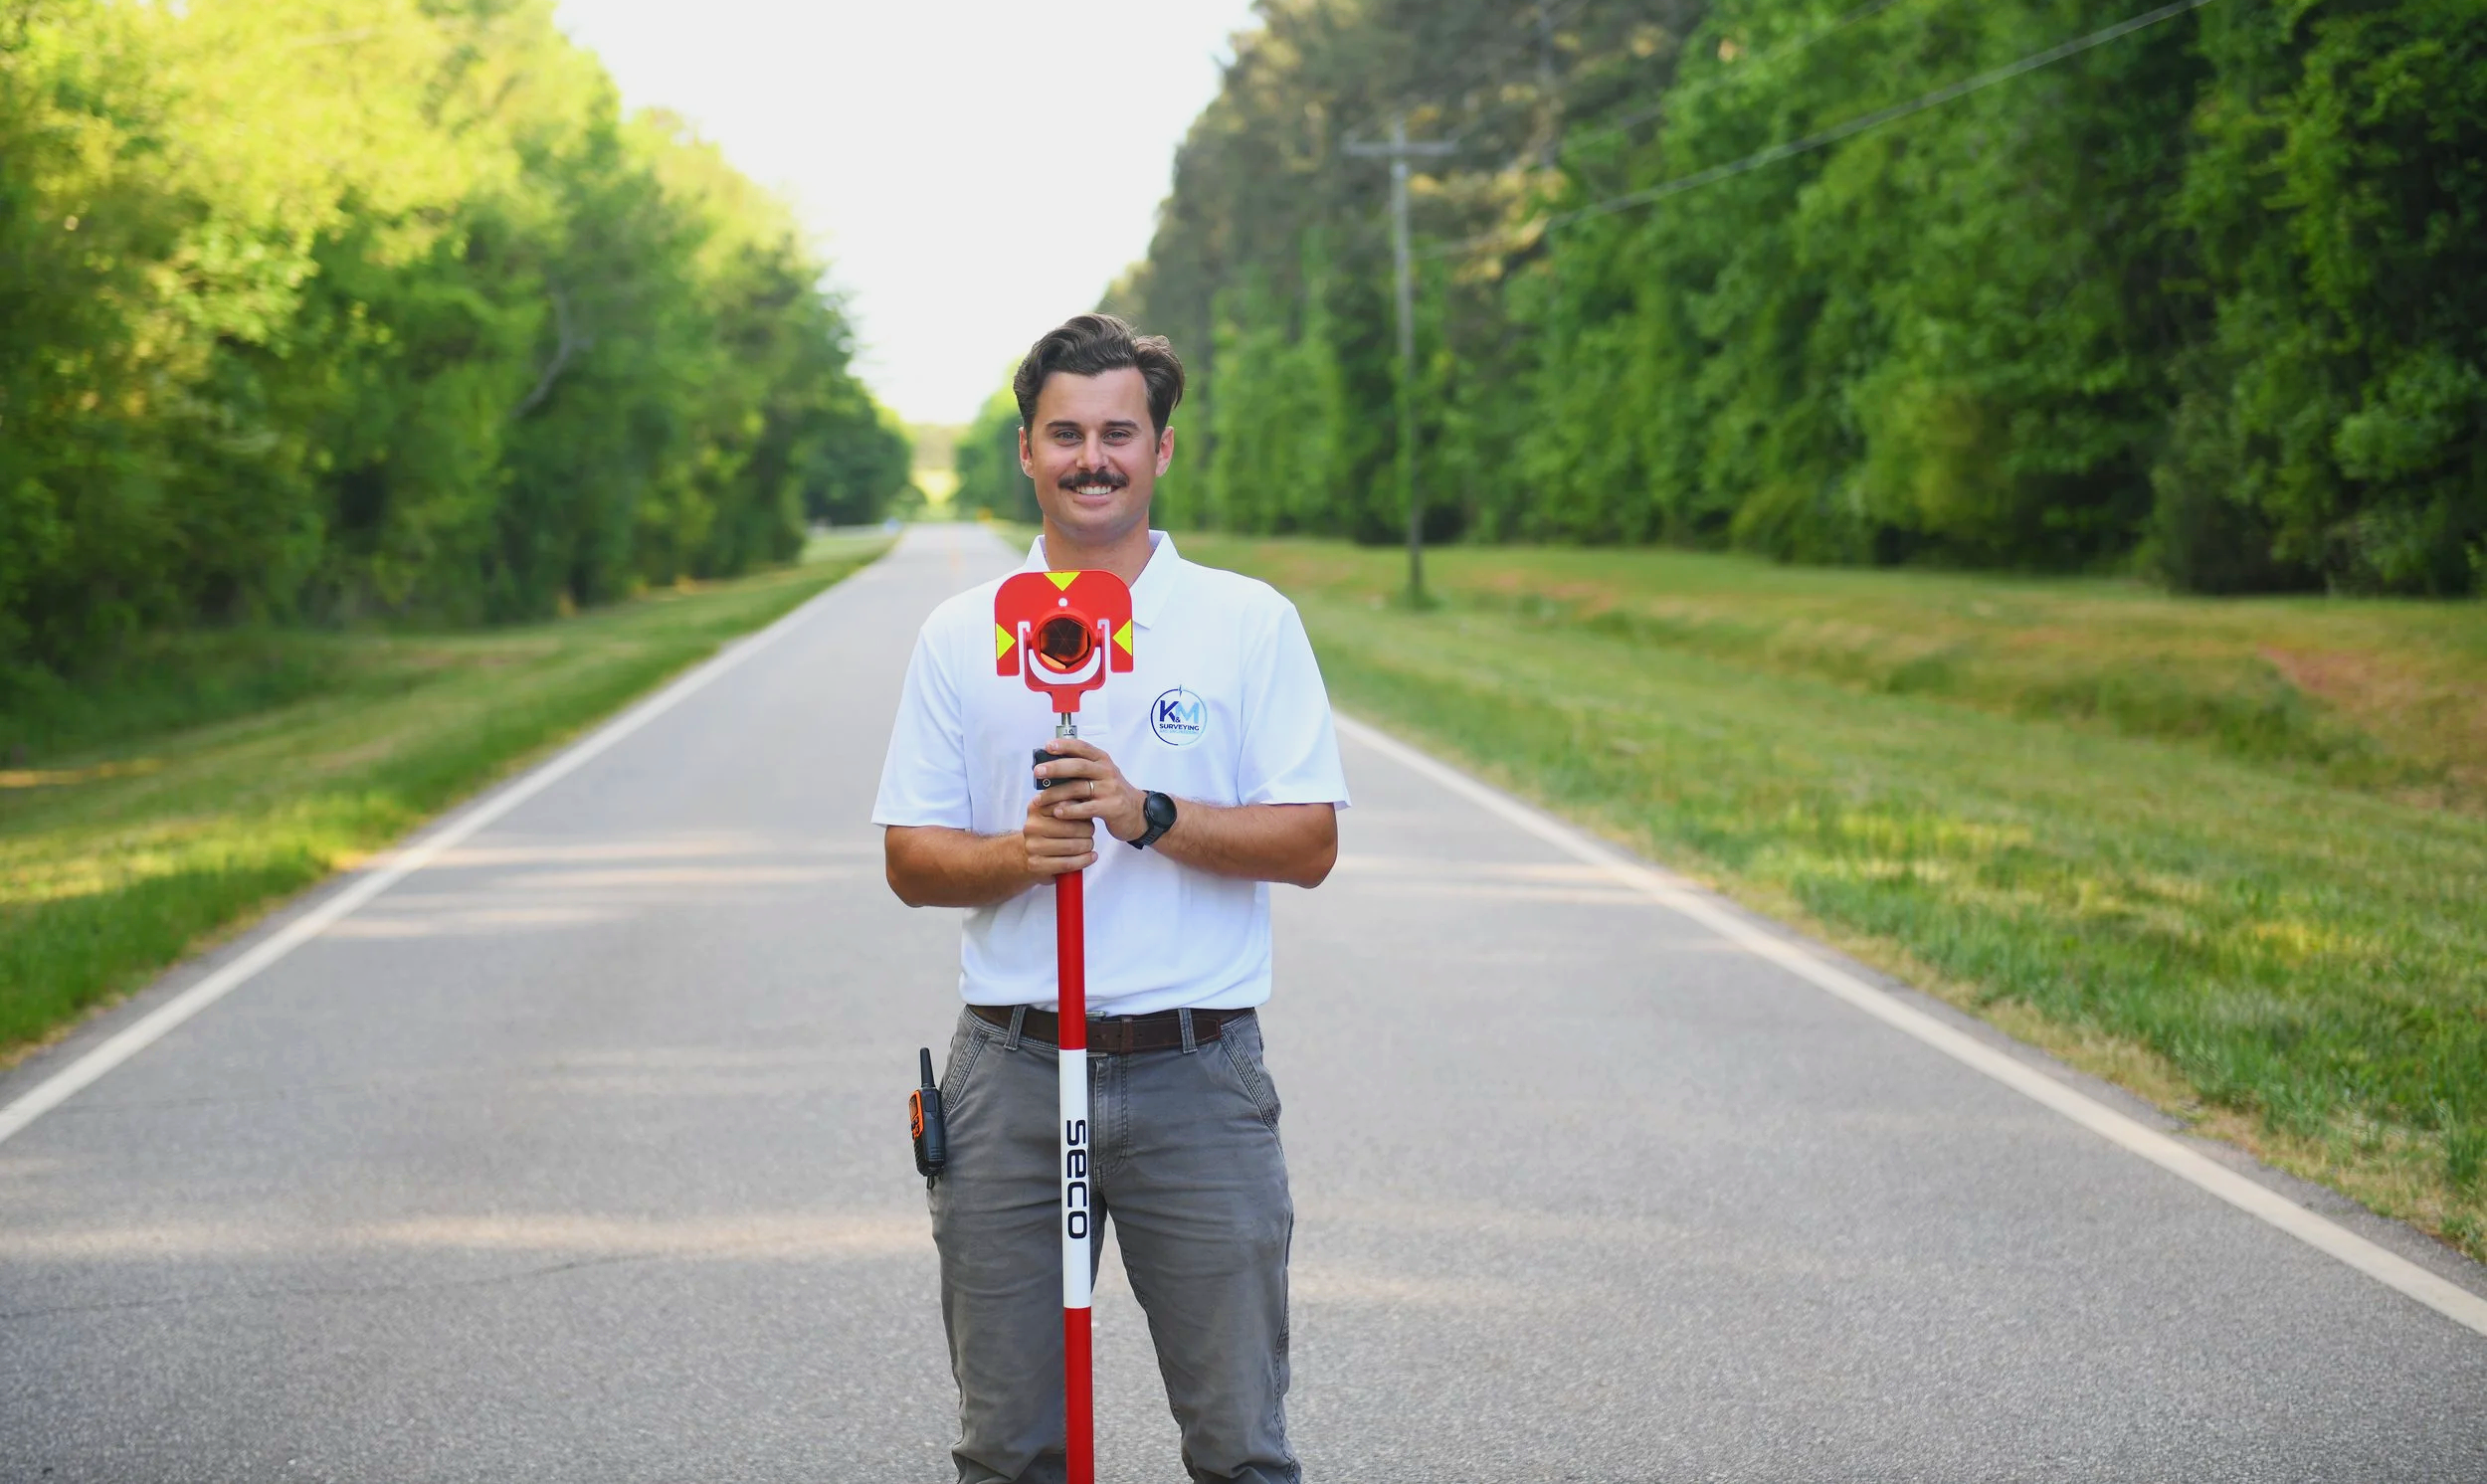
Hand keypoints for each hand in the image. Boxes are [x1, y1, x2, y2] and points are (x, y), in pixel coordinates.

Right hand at [1020, 788, 1096, 877]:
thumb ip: (1071, 801)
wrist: (1029, 852)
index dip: (1082, 811)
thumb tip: (1091, 794)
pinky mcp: (1036, 864)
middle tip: (1091, 832)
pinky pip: (1067, 863)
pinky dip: (1083, 861)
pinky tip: (1091, 856)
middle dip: (1088, 831)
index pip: (1066, 806)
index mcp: (1036, 807)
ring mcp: (1032, 846)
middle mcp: (1032, 826)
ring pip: (1071, 847)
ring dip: (1087, 846)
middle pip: (1071, 828)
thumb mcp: (1057, 811)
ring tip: (1090, 844)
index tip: (1089, 814)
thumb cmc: (1051, 828)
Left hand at [1033, 737, 1148, 842]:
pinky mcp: (1112, 807)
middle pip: (1078, 766)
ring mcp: (1110, 789)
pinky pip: (1087, 808)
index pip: (1082, 747)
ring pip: (1079, 788)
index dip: (1065, 745)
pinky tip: (1058, 812)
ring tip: (1040, 799)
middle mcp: (1107, 771)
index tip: (1048, 746)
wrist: (1137, 812)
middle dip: (1056, 768)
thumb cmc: (1111, 792)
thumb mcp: (1099, 775)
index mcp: (1102, 760)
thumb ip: (1079, 770)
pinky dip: (1070, 810)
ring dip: (1056, 793)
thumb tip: (1048, 767)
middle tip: (1037, 771)